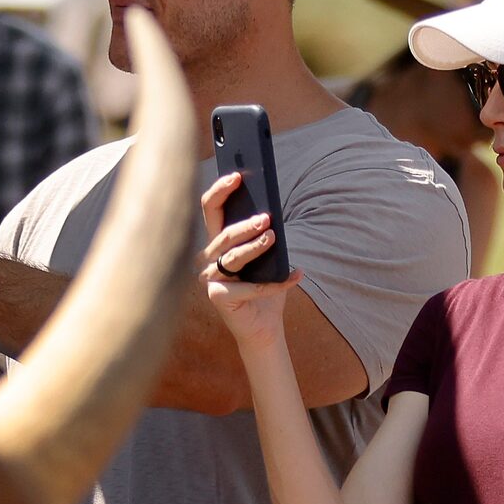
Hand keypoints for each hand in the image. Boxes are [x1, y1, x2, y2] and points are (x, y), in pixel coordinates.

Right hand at [198, 173, 300, 354]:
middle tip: (266, 219)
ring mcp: (209, 279)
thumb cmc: (265, 289)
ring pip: (232, 257)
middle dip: (244, 225)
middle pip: (223, 234)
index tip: (237, 176)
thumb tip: (272, 212)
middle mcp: (208, 259)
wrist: (265, 327)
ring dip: (254, 248)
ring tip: (272, 238)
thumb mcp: (268, 257)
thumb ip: (265, 235)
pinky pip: (247, 286)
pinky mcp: (217, 297)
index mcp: (217, 243)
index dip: (220, 190)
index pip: (210, 209)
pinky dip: (273, 284)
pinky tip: (295, 276)